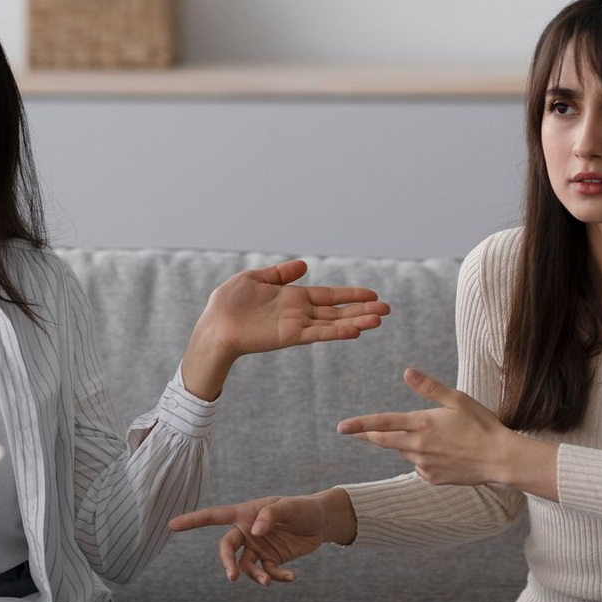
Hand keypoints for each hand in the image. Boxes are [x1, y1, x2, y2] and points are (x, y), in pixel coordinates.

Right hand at [168, 490, 351, 586]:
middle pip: (227, 548)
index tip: (172, 525)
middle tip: (233, 577)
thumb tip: (255, 531)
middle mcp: (247, 532)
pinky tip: (292, 577)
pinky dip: (277, 578)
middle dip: (227, 563)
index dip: (193, 521)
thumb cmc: (302, 509)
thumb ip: (271, 515)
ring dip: (255, 576)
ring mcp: (258, 548)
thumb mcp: (289, 507)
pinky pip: (268, 572)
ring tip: (269, 581)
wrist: (321, 522)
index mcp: (246, 514)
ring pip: (246, 566)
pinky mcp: (272, 560)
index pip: (214, 516)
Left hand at [181, 260, 390, 399]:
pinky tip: (355, 331)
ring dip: (357, 322)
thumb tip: (304, 265)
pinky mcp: (289, 336)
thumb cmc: (228, 303)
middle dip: (362, 310)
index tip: (372, 294)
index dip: (351, 295)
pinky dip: (336, 332)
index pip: (329, 296)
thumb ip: (281, 274)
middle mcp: (299, 313)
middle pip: (338, 311)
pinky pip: (317, 334)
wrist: (213, 324)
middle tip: (388, 309)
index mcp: (293, 298)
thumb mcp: (256, 279)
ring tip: (379, 320)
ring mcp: (296, 325)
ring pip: (333, 323)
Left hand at [338, 368, 554, 492]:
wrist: (500, 458)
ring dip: (405, 444)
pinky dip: (422, 458)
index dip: (360, 424)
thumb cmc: (481, 424)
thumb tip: (407, 372)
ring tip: (434, 437)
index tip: (341, 427)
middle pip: (383, 441)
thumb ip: (429, 388)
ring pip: (404, 452)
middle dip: (368, 435)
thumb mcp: (457, 399)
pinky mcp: (432, 478)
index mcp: (422, 423)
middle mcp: (418, 446)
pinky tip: (443, 453)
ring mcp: (424, 465)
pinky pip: (418, 466)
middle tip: (354, 432)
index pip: (383, 423)